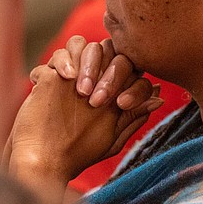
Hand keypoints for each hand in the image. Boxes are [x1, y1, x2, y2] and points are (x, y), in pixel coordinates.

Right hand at [7, 60, 161, 183]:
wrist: (44, 160)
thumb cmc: (80, 153)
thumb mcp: (112, 137)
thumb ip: (133, 116)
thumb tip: (159, 97)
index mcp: (113, 91)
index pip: (132, 68)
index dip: (131, 81)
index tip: (122, 105)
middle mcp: (94, 78)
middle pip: (110, 49)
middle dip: (109, 70)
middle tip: (98, 99)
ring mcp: (71, 75)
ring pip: (83, 44)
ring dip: (86, 60)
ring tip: (81, 90)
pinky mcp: (49, 76)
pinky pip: (59, 54)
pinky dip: (64, 62)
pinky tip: (66, 78)